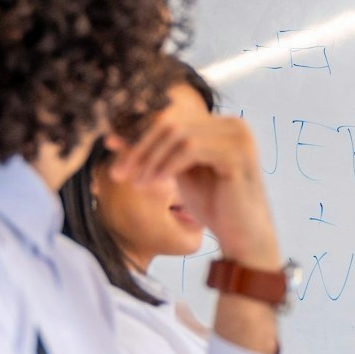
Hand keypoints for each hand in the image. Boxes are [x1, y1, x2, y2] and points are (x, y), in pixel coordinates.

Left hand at [107, 85, 279, 267]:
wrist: (244, 237)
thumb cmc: (214, 206)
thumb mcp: (176, 173)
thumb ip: (153, 152)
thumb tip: (112, 136)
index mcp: (220, 124)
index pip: (171, 116)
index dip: (139, 131)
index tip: (111, 147)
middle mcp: (233, 123)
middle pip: (171, 121)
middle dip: (140, 147)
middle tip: (119, 173)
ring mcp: (238, 136)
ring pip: (178, 134)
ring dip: (150, 158)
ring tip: (136, 183)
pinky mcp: (237, 154)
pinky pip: (190, 149)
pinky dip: (167, 165)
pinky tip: (153, 183)